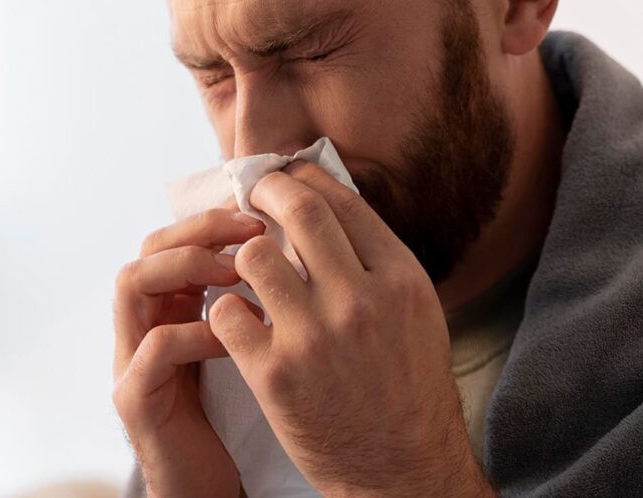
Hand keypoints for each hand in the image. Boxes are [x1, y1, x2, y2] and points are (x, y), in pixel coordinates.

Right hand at [113, 203, 265, 497]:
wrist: (208, 488)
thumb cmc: (239, 413)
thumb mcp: (251, 344)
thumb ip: (257, 299)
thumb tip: (303, 245)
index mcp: (171, 308)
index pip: (176, 235)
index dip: (215, 217)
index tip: (264, 211)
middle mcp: (142, 325)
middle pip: (149, 246)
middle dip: (201, 229)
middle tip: (253, 230)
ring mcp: (130, 359)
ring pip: (132, 281)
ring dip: (188, 265)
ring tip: (238, 273)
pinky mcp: (135, 398)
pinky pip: (157, 346)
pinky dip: (198, 331)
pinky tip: (242, 334)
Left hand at [207, 161, 490, 496]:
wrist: (402, 471)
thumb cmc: (408, 391)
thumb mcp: (415, 314)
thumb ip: (376, 263)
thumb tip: (331, 207)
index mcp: (400, 279)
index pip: (342, 202)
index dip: (304, 178)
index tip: (285, 175)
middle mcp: (361, 300)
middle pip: (298, 212)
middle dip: (266, 193)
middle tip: (252, 196)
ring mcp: (315, 337)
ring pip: (253, 257)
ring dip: (242, 257)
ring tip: (244, 269)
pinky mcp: (275, 374)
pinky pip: (227, 312)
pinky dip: (226, 311)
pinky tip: (237, 320)